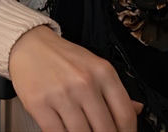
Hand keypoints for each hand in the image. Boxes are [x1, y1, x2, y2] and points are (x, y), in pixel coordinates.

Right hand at [9, 25, 142, 131]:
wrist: (29, 44)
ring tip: (83, 130)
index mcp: (103, 72)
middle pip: (105, 130)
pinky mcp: (40, 104)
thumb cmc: (62, 56)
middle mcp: (84, 82)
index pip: (125, 115)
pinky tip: (66, 130)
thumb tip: (137, 109)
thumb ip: (115, 90)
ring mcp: (62, 94)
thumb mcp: (94, 66)